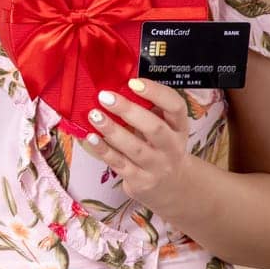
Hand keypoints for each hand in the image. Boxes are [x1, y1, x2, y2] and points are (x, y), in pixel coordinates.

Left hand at [76, 78, 197, 218]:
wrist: (171, 187)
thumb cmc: (161, 146)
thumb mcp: (165, 127)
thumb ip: (149, 108)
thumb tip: (116, 82)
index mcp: (179, 127)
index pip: (176, 107)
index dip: (157, 93)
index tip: (134, 82)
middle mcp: (172, 147)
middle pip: (154, 128)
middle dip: (129, 111)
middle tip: (105, 97)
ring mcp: (157, 166)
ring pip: (135, 148)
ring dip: (112, 131)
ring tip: (94, 115)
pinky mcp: (140, 181)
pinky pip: (120, 164)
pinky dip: (104, 150)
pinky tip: (90, 138)